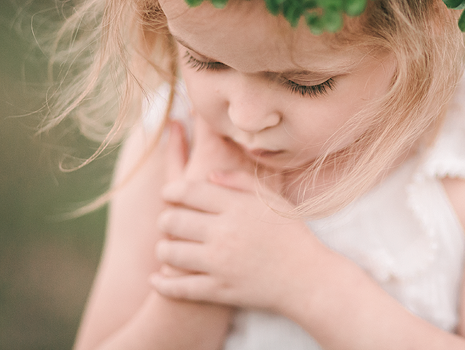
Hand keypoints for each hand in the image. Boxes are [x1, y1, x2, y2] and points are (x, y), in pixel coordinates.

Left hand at [151, 117, 329, 314]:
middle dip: (165, 219)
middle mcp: (224, 232)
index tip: (168, 193)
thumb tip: (209, 174)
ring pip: (170, 253)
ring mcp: (219, 263)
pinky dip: (162, 284)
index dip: (172, 190)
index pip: (189, 192)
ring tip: (166, 248)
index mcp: (237, 207)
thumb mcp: (272, 200)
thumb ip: (242, 182)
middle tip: (167, 221)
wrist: (307, 277)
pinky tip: (157, 280)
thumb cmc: (292, 234)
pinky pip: (179, 288)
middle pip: (173, 220)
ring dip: (162, 249)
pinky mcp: (218, 290)